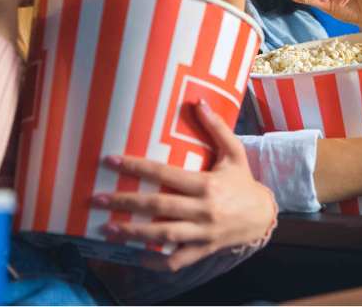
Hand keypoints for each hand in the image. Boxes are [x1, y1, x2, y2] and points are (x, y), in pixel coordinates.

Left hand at [92, 100, 276, 272]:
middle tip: (97, 199)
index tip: (111, 161)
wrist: (263, 215)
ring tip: (107, 229)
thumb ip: (217, 127)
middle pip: (158, 206)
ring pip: (163, 235)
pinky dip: (157, 262)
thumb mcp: (234, 152)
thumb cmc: (244, 181)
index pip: (164, 173)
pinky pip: (177, 260)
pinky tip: (137, 258)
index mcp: (206, 184)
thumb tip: (199, 101)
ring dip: (133, 233)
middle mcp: (203, 209)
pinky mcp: (203, 250)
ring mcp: (202, 233)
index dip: (136, 167)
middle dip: (125, 203)